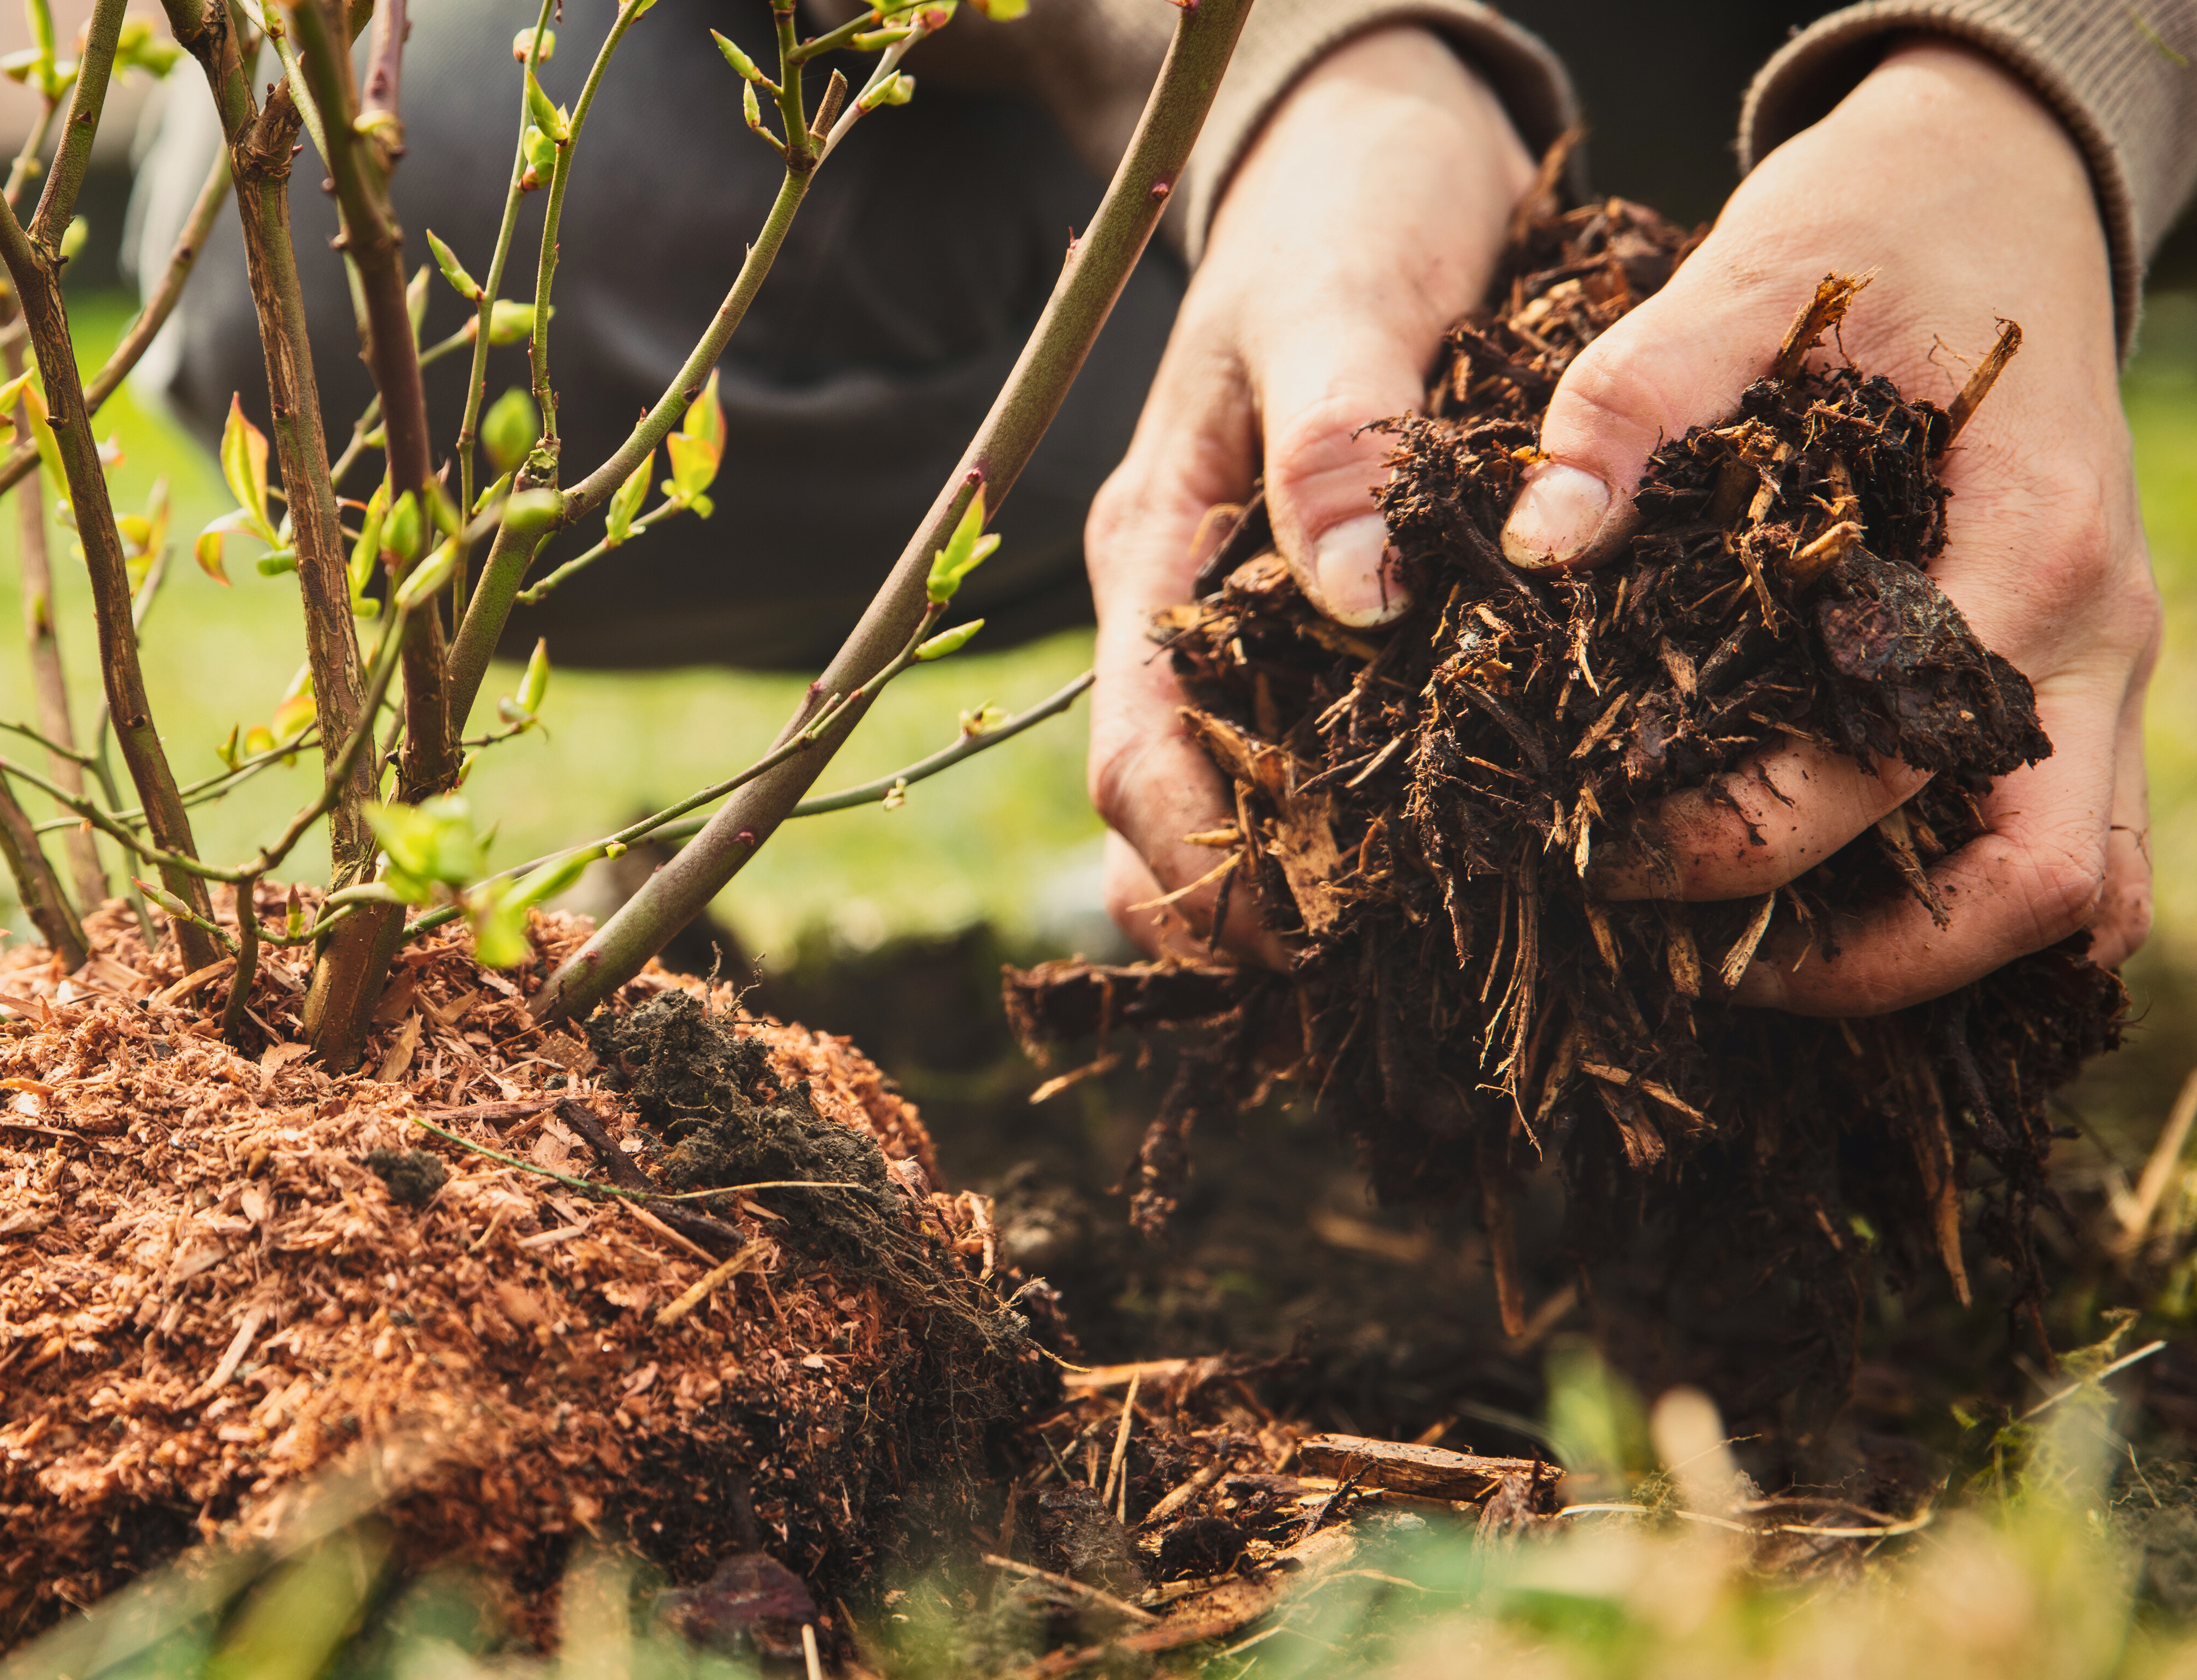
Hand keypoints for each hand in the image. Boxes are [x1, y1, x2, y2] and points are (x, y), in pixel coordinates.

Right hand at [1089, 26, 1534, 961]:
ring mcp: (1255, 608)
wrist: (1378, 137)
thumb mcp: (1342, 298)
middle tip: (1357, 979)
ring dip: (1297, 880)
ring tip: (1408, 952)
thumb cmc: (1349, 205)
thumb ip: (1338, 438)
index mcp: (1157, 548)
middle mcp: (1190, 602)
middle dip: (1236, 904)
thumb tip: (1356, 598)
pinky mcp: (1332, 603)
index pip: (1133, 749)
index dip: (1192, 862)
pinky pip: (1325, 737)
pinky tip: (1451, 857)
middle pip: (1170, 804)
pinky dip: (1363, 813)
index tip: (1289, 933)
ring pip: (1242, 790)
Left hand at [1497, 40, 2158, 1012]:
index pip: (1896, 763)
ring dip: (1932, 956)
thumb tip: (1541, 537)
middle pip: (2037, 886)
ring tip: (1756, 966)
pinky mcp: (2075, 670)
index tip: (1608, 853)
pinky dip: (1969, 905)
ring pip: (2074, 890)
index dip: (1749, 839)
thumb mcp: (1750, 275)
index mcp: (2029, 544)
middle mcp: (2092, 630)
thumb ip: (1635, 399)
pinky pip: (2065, 841)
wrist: (2001, 179)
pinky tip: (1833, 916)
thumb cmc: (1879, 229)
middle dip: (1869, 961)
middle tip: (1697, 964)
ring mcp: (2103, 663)